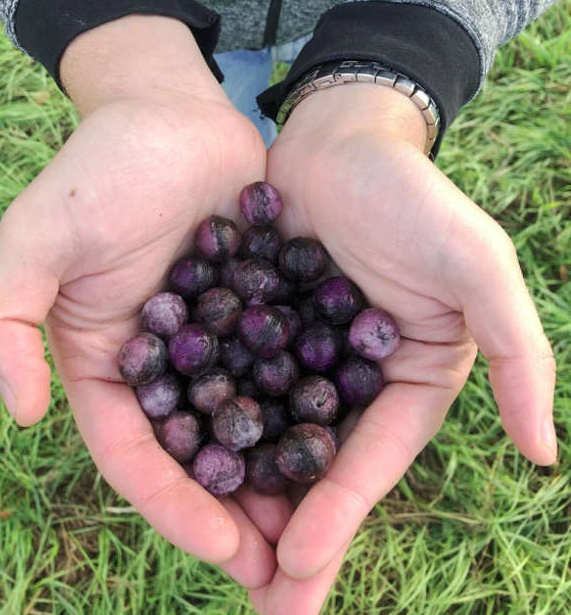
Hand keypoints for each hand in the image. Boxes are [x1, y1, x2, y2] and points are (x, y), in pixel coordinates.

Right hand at [0, 15, 285, 590]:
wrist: (175, 112)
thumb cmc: (103, 167)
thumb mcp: (39, 236)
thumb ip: (9, 319)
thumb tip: (19, 410)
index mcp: (108, 361)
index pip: (135, 455)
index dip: (175, 507)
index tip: (226, 550)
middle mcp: (164, 363)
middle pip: (197, 456)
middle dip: (234, 513)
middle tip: (283, 569)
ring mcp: (217, 340)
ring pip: (249, 425)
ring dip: (277, 478)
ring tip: (320, 530)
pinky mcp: (262, 311)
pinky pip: (289, 371)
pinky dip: (310, 412)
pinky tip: (349, 446)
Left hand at [249, 83, 556, 613]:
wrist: (336, 137)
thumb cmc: (410, 196)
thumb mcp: (476, 265)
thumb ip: (518, 352)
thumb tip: (546, 454)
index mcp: (407, 375)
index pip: (374, 458)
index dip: (341, 514)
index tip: (298, 569)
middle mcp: (351, 376)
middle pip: (318, 466)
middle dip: (292, 536)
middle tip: (259, 604)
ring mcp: (298, 355)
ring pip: (266, 438)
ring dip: (241, 498)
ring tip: (211, 555)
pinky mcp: (251, 328)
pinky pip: (226, 384)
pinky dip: (204, 426)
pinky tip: (172, 467)